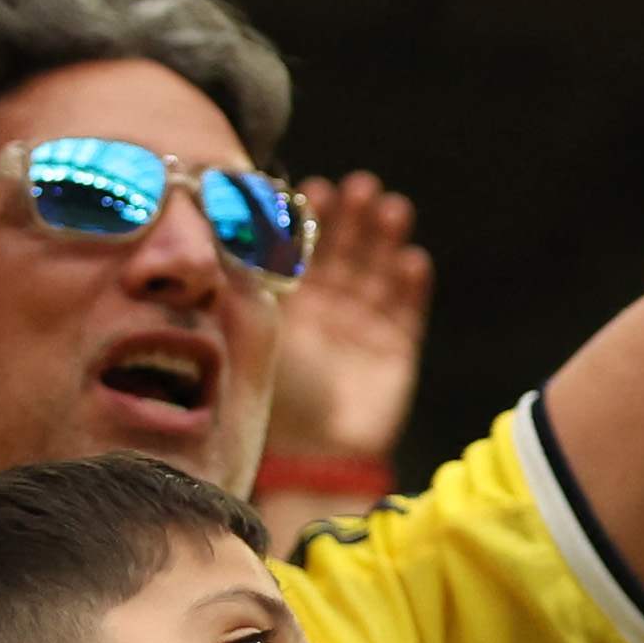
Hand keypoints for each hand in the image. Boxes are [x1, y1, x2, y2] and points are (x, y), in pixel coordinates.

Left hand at [267, 172, 432, 470]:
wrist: (314, 455)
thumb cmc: (275, 394)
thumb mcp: (257, 328)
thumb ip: (252, 279)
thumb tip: (232, 225)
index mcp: (288, 308)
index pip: (303, 251)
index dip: (312, 220)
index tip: (316, 189)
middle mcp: (327, 314)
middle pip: (345, 254)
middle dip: (354, 219)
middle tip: (361, 187)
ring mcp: (363, 331)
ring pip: (378, 274)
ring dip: (385, 240)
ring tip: (391, 208)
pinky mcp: (396, 351)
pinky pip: (408, 310)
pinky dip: (411, 284)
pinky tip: (411, 260)